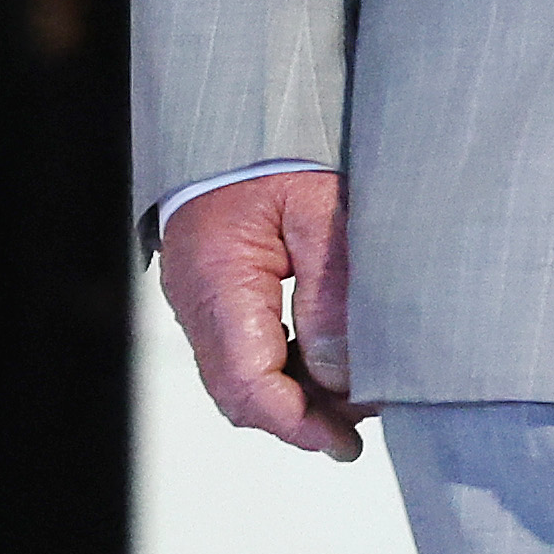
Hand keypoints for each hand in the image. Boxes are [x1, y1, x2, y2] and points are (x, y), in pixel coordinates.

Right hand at [157, 169, 365, 458]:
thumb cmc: (275, 147)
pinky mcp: (209, 290)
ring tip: (351, 398)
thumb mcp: (321, 210)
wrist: (237, 111)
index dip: (298, 424)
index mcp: (218, 281)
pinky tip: (323, 364)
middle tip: (357, 425)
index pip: (249, 383)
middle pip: (239, 392)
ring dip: (292, 396)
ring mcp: (197, 297)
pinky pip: (239, 349)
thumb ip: (331, 296)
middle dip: (298, 419)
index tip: (343, 441)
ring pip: (238, 377)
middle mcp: (196, 299)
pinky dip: (281, 368)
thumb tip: (341, 377)